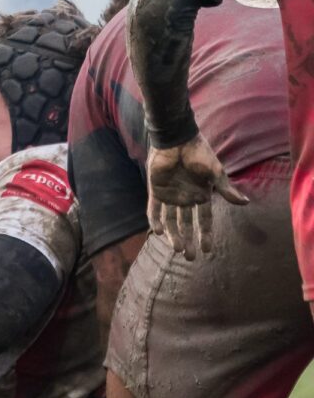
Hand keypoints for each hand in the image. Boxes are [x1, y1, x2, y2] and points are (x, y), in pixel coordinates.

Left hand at [146, 134, 248, 259]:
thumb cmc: (199, 153)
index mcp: (201, 195)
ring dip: (173, 234)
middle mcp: (185, 198)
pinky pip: (153, 209)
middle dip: (187, 240)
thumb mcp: (215, 173)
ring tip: (177, 248)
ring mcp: (170, 195)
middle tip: (189, 257)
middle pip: (186, 224)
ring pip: (170, 220)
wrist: (177, 140)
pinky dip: (155, 220)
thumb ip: (225, 189)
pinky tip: (158, 232)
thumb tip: (244, 203)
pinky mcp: (156, 190)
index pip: (204, 220)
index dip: (205, 235)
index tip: (207, 251)